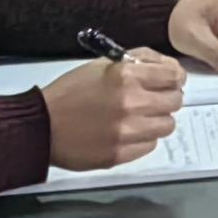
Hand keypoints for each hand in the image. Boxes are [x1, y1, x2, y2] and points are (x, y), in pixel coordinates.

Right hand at [40, 51, 182, 169]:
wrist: (42, 125)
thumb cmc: (70, 91)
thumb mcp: (103, 65)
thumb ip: (138, 62)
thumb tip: (167, 67)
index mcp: (126, 77)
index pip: (173, 75)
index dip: (175, 76)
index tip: (171, 80)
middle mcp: (131, 104)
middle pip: (175, 101)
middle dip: (168, 97)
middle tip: (156, 98)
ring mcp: (127, 132)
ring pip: (167, 125)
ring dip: (158, 119)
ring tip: (141, 116)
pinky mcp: (120, 155)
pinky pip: (149, 145)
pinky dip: (143, 138)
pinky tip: (128, 131)